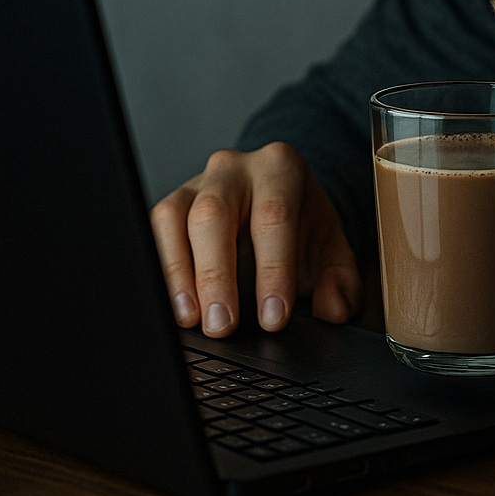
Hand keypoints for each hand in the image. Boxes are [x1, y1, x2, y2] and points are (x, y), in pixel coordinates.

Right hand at [149, 142, 360, 336]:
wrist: (279, 200)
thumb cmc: (302, 226)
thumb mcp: (333, 249)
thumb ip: (342, 281)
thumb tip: (335, 310)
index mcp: (281, 169)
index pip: (275, 218)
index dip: (273, 271)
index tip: (273, 319)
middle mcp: (234, 168)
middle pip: (215, 214)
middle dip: (217, 274)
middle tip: (223, 326)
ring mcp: (195, 183)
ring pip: (174, 219)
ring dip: (178, 273)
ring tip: (190, 319)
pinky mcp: (169, 205)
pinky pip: (152, 232)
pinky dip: (159, 270)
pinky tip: (171, 305)